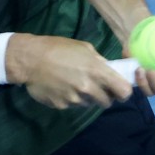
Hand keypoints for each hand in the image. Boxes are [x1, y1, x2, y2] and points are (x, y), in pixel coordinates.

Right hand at [6, 34, 133, 109]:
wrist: (30, 59)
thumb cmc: (58, 48)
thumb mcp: (83, 48)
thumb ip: (99, 61)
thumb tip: (109, 70)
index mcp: (97, 71)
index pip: (124, 92)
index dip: (124, 91)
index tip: (118, 89)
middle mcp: (88, 88)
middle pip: (108, 102)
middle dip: (104, 95)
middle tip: (95, 86)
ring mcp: (75, 99)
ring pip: (90, 104)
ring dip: (87, 97)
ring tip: (74, 83)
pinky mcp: (63, 106)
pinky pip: (74, 105)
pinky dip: (71, 99)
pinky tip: (62, 87)